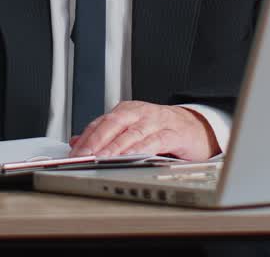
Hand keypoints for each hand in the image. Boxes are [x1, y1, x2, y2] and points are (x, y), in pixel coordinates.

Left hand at [68, 101, 219, 161]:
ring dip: (113, 147)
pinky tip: (129, 157)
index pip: (100, 122)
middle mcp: (139, 113)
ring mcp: (156, 121)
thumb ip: (106, 136)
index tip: (73, 153)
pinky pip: (153, 141)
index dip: (85, 138)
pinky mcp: (173, 133)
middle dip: (95, 141)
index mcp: (126, 111)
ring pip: (130, 133)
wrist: (196, 127)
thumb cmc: (162, 129)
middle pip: (112, 124)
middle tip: (81, 156)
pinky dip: (140, 149)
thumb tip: (77, 141)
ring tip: (100, 158)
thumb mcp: (132, 130)